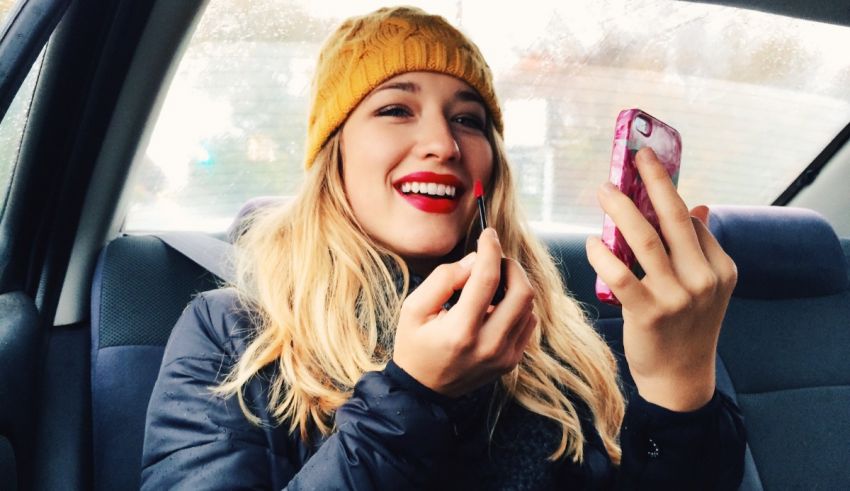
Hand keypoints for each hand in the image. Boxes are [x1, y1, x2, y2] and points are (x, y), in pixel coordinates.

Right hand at [392, 228, 537, 397]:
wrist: (424, 391)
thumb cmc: (415, 345)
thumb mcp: (413, 308)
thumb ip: (443, 279)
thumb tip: (474, 261)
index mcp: (460, 331)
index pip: (487, 278)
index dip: (490, 249)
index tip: (488, 234)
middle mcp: (489, 345)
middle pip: (522, 292)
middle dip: (511, 266)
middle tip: (494, 260)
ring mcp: (505, 356)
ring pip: (529, 306)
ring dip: (514, 286)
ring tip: (491, 284)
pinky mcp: (512, 361)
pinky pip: (528, 323)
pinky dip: (517, 307)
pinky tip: (496, 306)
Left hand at [586, 148, 737, 410]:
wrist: (680, 379)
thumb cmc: (687, 328)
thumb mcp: (705, 288)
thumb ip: (700, 248)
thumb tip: (697, 206)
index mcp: (721, 269)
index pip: (691, 221)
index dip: (666, 192)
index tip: (647, 168)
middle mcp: (703, 279)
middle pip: (673, 218)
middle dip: (653, 181)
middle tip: (635, 157)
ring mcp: (678, 297)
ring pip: (644, 239)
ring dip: (621, 208)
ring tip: (605, 189)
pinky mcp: (648, 312)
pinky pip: (620, 273)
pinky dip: (603, 253)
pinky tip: (592, 241)